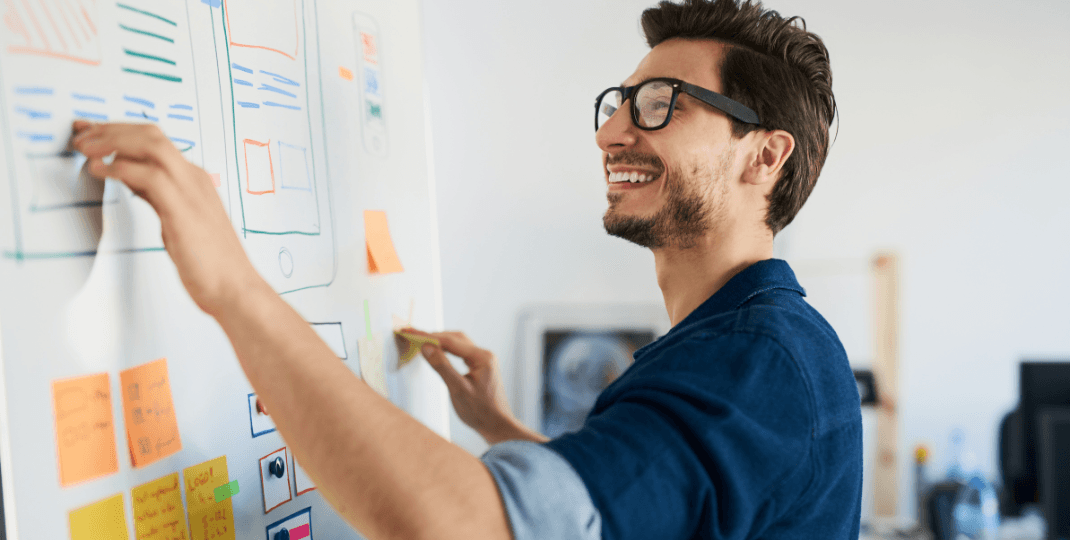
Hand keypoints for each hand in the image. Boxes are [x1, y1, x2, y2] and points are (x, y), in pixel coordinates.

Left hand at [71, 121, 266, 315]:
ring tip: (85, 148)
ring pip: (151, 144)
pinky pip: (150, 175)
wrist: (235, 288)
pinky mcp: (183, 210)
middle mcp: (194, 179)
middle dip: (111, 129)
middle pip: (151, 134)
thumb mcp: (176, 219)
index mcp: (194, 180)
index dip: (119, 132)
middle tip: (82, 136)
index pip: (154, 141)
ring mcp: (191, 191)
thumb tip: (130, 177)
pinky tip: (101, 170)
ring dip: (112, 141)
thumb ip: (156, 195)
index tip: (92, 133)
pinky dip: (121, 167)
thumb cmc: (211, 263)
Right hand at [412, 329, 546, 444]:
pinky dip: (447, 350)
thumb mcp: (458, 389)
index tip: (411, 333)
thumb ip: (442, 367)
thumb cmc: (481, 412)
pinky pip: (461, 353)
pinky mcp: (480, 367)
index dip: (428, 337)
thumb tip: (426, 348)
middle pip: (455, 338)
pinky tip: (438, 353)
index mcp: (482, 358)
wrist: (497, 426)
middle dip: (434, 336)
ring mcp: (483, 361)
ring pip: (458, 344)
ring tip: (421, 341)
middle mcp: (485, 355)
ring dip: (440, 342)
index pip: (450, 341)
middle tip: (413, 335)